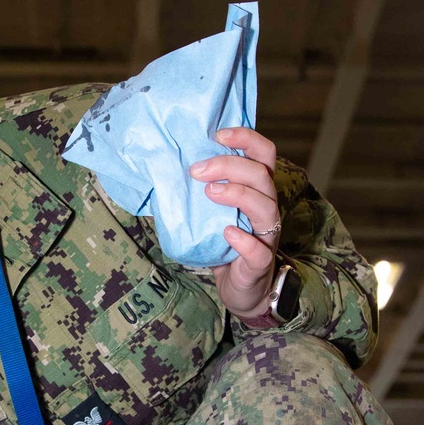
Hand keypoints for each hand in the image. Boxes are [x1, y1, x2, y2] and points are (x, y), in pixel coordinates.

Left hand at [189, 126, 279, 316]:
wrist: (242, 291)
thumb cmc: (225, 247)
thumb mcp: (209, 215)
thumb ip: (195, 195)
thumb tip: (157, 176)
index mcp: (256, 191)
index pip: (263, 154)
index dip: (246, 138)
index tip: (218, 133)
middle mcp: (266, 208)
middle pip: (262, 175)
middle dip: (229, 165)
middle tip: (198, 171)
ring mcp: (267, 236)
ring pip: (265, 207)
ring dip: (237, 194)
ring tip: (209, 193)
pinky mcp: (260, 263)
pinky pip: (258, 249)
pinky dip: (244, 239)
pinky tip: (227, 232)